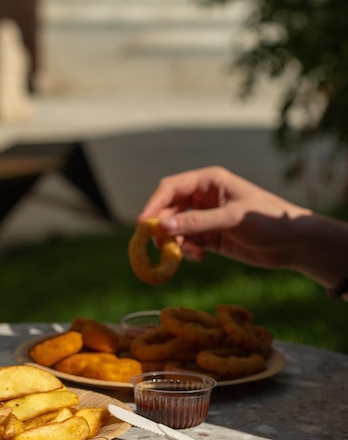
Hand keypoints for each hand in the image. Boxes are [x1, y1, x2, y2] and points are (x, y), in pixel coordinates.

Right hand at [139, 166, 311, 269]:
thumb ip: (196, 222)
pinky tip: (199, 257)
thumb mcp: (232, 219)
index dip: (154, 204)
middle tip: (160, 247)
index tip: (143, 224)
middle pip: (169, 211)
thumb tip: (162, 227)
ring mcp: (205, 218)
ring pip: (176, 229)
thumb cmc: (268, 220)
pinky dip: (187, 252)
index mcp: (209, 182)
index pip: (171, 188)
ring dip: (175, 243)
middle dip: (163, 228)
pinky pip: (187, 243)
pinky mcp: (210, 237)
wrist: (294, 244)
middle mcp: (204, 198)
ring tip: (185, 255)